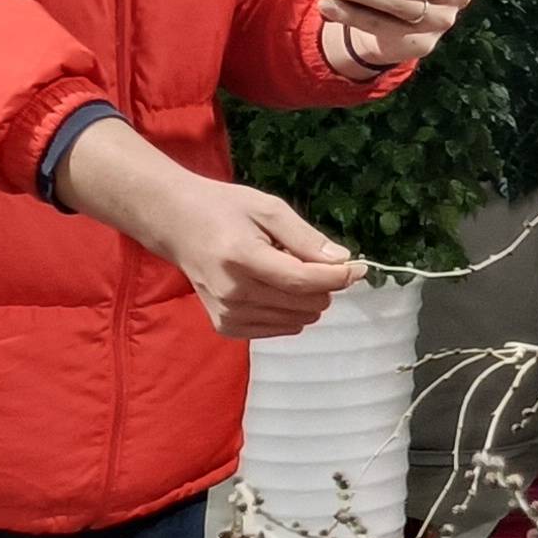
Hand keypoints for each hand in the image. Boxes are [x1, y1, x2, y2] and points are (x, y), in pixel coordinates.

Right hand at [55, 117, 363, 336]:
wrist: (178, 226)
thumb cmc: (225, 210)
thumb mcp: (268, 209)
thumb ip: (306, 238)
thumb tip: (343, 261)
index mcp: (241, 257)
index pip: (303, 280)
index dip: (338, 276)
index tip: (359, 267)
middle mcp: (232, 292)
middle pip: (305, 304)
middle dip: (321, 284)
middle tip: (304, 258)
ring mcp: (227, 314)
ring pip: (297, 320)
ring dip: (304, 298)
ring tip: (279, 270)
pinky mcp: (226, 327)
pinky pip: (280, 328)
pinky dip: (287, 311)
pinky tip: (269, 287)